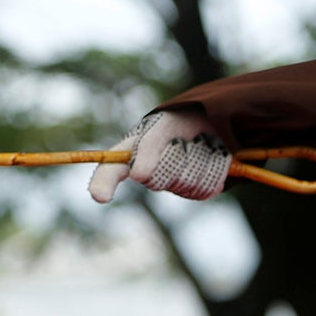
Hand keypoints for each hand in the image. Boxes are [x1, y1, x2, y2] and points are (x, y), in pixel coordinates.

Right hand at [87, 108, 231, 203]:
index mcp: (134, 154)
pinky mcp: (200, 191)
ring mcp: (176, 185)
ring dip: (199, 157)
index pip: (109, 172)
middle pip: (158, 179)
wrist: (213, 121)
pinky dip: (215, 166)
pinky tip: (213, 154)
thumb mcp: (162, 123)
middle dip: (174, 155)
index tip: (100, 196)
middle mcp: (152, 175)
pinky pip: (207, 187)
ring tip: (200, 142)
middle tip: (182, 138)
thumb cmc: (181, 120)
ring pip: (186, 183)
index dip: (102, 184)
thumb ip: (148, 145)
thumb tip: (137, 176)